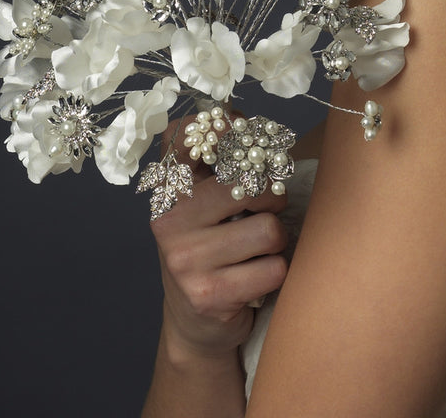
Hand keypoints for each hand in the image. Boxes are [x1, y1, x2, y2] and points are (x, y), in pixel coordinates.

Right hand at [150, 116, 288, 361]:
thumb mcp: (205, 209)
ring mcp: (185, 257)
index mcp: (169, 191)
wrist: (194, 322)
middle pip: (250, 184)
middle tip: (265, 213)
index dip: (221, 127)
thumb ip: (221, 168)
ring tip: (257, 252)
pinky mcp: (208, 293)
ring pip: (270, 230)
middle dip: (273, 199)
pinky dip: (277, 274)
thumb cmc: (210, 253)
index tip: (240, 133)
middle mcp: (169, 219)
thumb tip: (246, 123)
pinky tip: (255, 280)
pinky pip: (274, 269)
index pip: (182, 138)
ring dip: (276, 244)